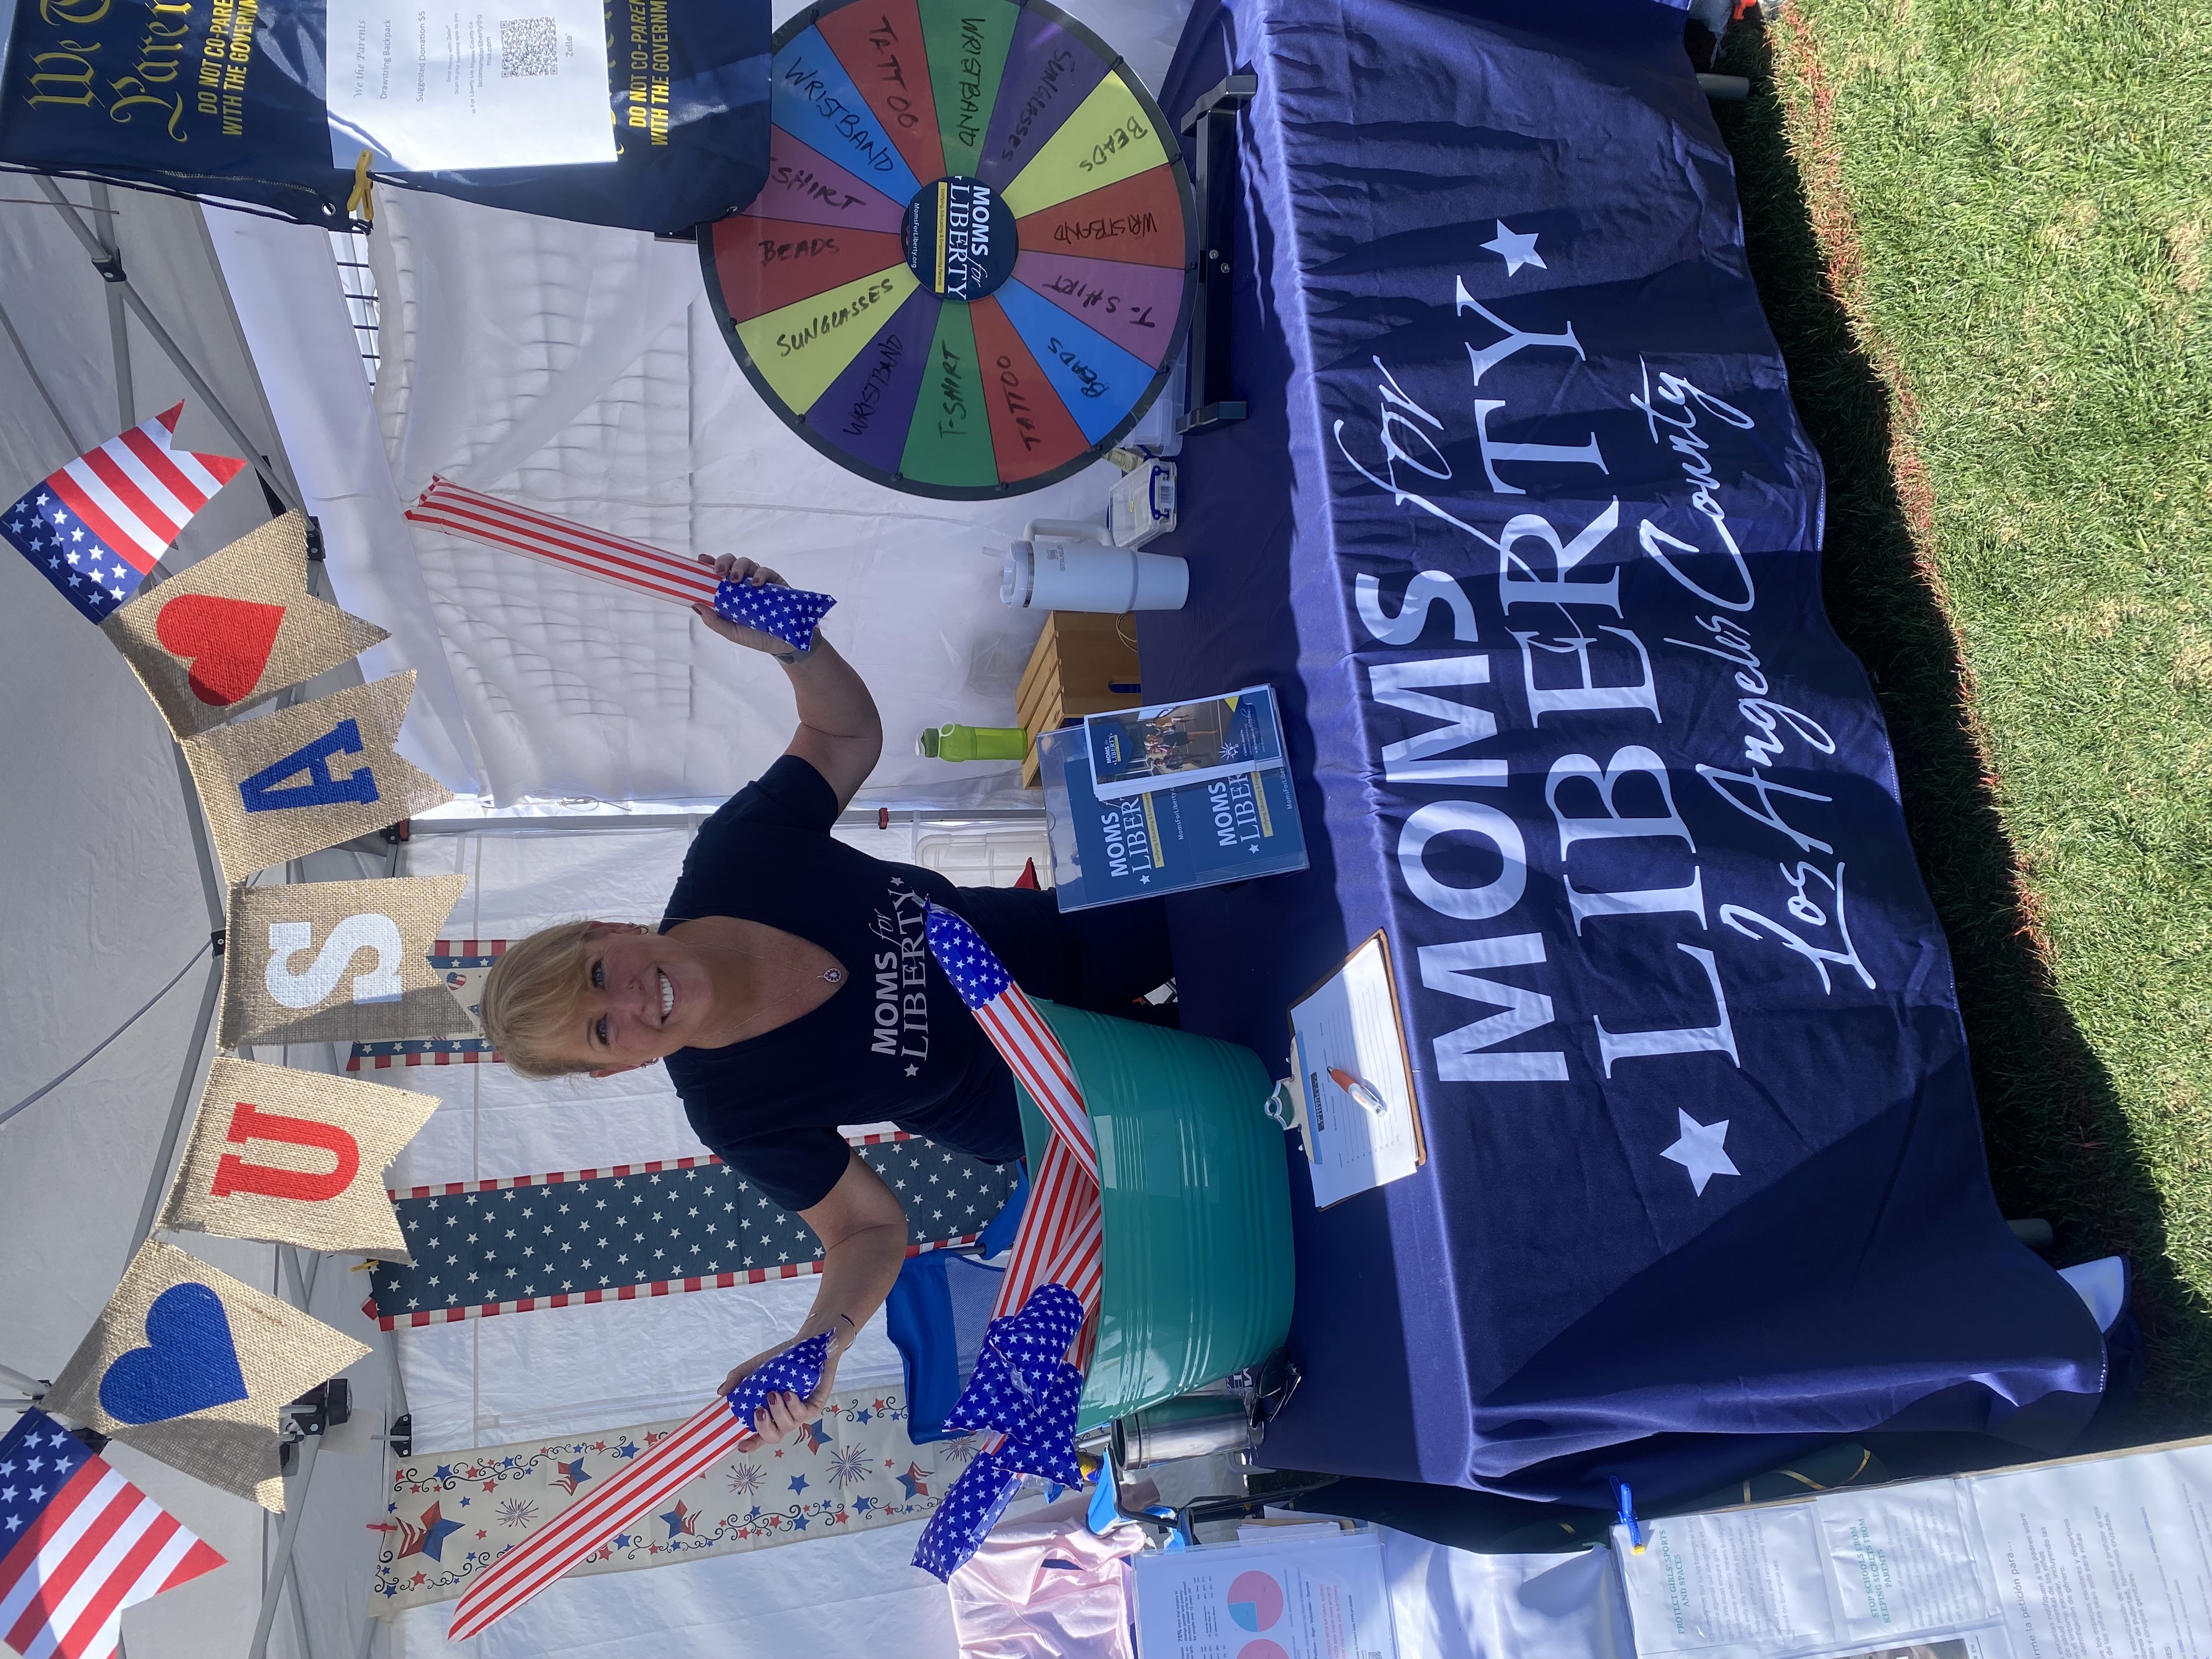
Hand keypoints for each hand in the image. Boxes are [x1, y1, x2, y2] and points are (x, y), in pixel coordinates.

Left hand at [692, 554, 805, 658]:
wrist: (782, 645)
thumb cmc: (755, 636)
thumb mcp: (731, 632)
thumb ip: (714, 621)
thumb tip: (696, 605)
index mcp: (729, 592)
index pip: (717, 573)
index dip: (709, 563)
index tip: (702, 560)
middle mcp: (743, 584)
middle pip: (731, 562)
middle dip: (723, 562)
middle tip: (719, 572)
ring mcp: (759, 582)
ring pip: (747, 563)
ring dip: (739, 567)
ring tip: (736, 579)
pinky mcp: (775, 583)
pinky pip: (766, 571)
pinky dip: (760, 574)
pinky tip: (756, 584)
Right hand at [717, 1324, 843, 1447]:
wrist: (808, 1343)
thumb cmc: (782, 1360)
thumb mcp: (756, 1367)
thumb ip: (738, 1378)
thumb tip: (721, 1392)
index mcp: (770, 1413)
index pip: (760, 1436)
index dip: (751, 1444)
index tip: (741, 1445)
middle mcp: (785, 1417)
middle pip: (773, 1437)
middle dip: (764, 1429)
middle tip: (759, 1411)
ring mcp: (801, 1413)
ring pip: (788, 1426)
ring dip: (778, 1412)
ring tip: (773, 1393)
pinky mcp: (816, 1405)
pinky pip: (803, 1414)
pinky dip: (793, 1405)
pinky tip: (788, 1393)